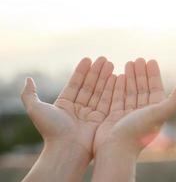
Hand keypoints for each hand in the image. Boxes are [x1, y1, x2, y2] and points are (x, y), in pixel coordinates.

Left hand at [21, 57, 113, 181]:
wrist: (66, 149)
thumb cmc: (51, 130)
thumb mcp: (35, 109)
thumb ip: (29, 94)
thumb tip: (28, 79)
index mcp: (64, 104)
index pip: (75, 84)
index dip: (81, 71)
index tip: (88, 59)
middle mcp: (78, 108)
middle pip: (89, 86)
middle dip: (96, 72)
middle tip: (104, 59)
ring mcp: (90, 114)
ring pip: (99, 91)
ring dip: (105, 77)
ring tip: (111, 64)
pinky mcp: (101, 119)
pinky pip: (107, 101)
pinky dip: (111, 89)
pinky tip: (115, 77)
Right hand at [92, 58, 175, 181]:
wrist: (115, 150)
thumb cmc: (138, 132)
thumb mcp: (159, 113)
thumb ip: (175, 99)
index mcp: (155, 112)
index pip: (155, 89)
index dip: (154, 75)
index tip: (150, 60)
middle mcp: (142, 113)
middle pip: (142, 88)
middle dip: (140, 74)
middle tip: (137, 59)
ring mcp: (128, 115)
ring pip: (130, 92)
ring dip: (129, 78)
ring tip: (128, 63)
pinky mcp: (115, 116)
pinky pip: (117, 97)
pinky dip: (118, 87)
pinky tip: (117, 76)